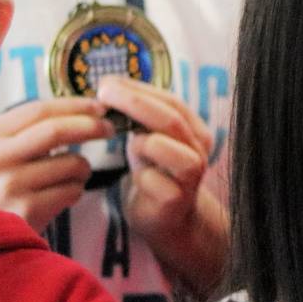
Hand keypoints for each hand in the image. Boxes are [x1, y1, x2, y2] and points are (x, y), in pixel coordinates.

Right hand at [0, 97, 112, 230]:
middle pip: (55, 131)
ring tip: (76, 173)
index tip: (99, 106)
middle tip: (110, 128)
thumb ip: (30, 129)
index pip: (39, 110)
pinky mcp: (26, 211)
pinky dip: (77, 190)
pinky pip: (71, 191)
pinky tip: (64, 195)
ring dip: (84, 167)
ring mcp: (9, 186)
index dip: (74, 106)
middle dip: (90, 126)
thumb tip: (87, 110)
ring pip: (70, 163)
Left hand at [96, 76, 216, 244]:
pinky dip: (136, 177)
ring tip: (131, 150)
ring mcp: (192, 175)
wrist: (167, 219)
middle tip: (103, 92)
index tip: (107, 82)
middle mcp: (199, 149)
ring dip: (137, 142)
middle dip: (133, 101)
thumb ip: (139, 116)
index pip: (171, 101)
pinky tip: (138, 183)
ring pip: (159, 144)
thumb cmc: (155, 172)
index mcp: (195, 129)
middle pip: (169, 118)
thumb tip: (108, 85)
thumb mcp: (148, 139)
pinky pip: (148, 178)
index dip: (139, 89)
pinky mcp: (178, 199)